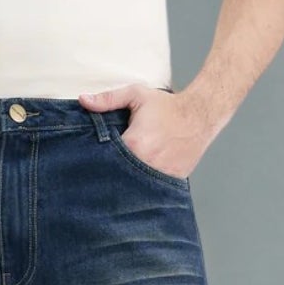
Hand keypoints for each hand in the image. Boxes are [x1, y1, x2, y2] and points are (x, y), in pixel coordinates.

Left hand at [75, 82, 215, 179]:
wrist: (200, 115)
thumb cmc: (167, 106)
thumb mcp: (136, 96)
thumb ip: (108, 99)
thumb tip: (83, 100)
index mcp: (133, 145)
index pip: (104, 159)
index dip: (97, 160)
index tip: (92, 161)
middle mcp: (145, 164)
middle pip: (118, 175)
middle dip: (110, 174)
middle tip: (102, 175)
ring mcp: (160, 175)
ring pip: (136, 185)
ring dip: (128, 182)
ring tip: (122, 177)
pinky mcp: (172, 181)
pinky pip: (153, 188)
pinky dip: (146, 186)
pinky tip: (140, 181)